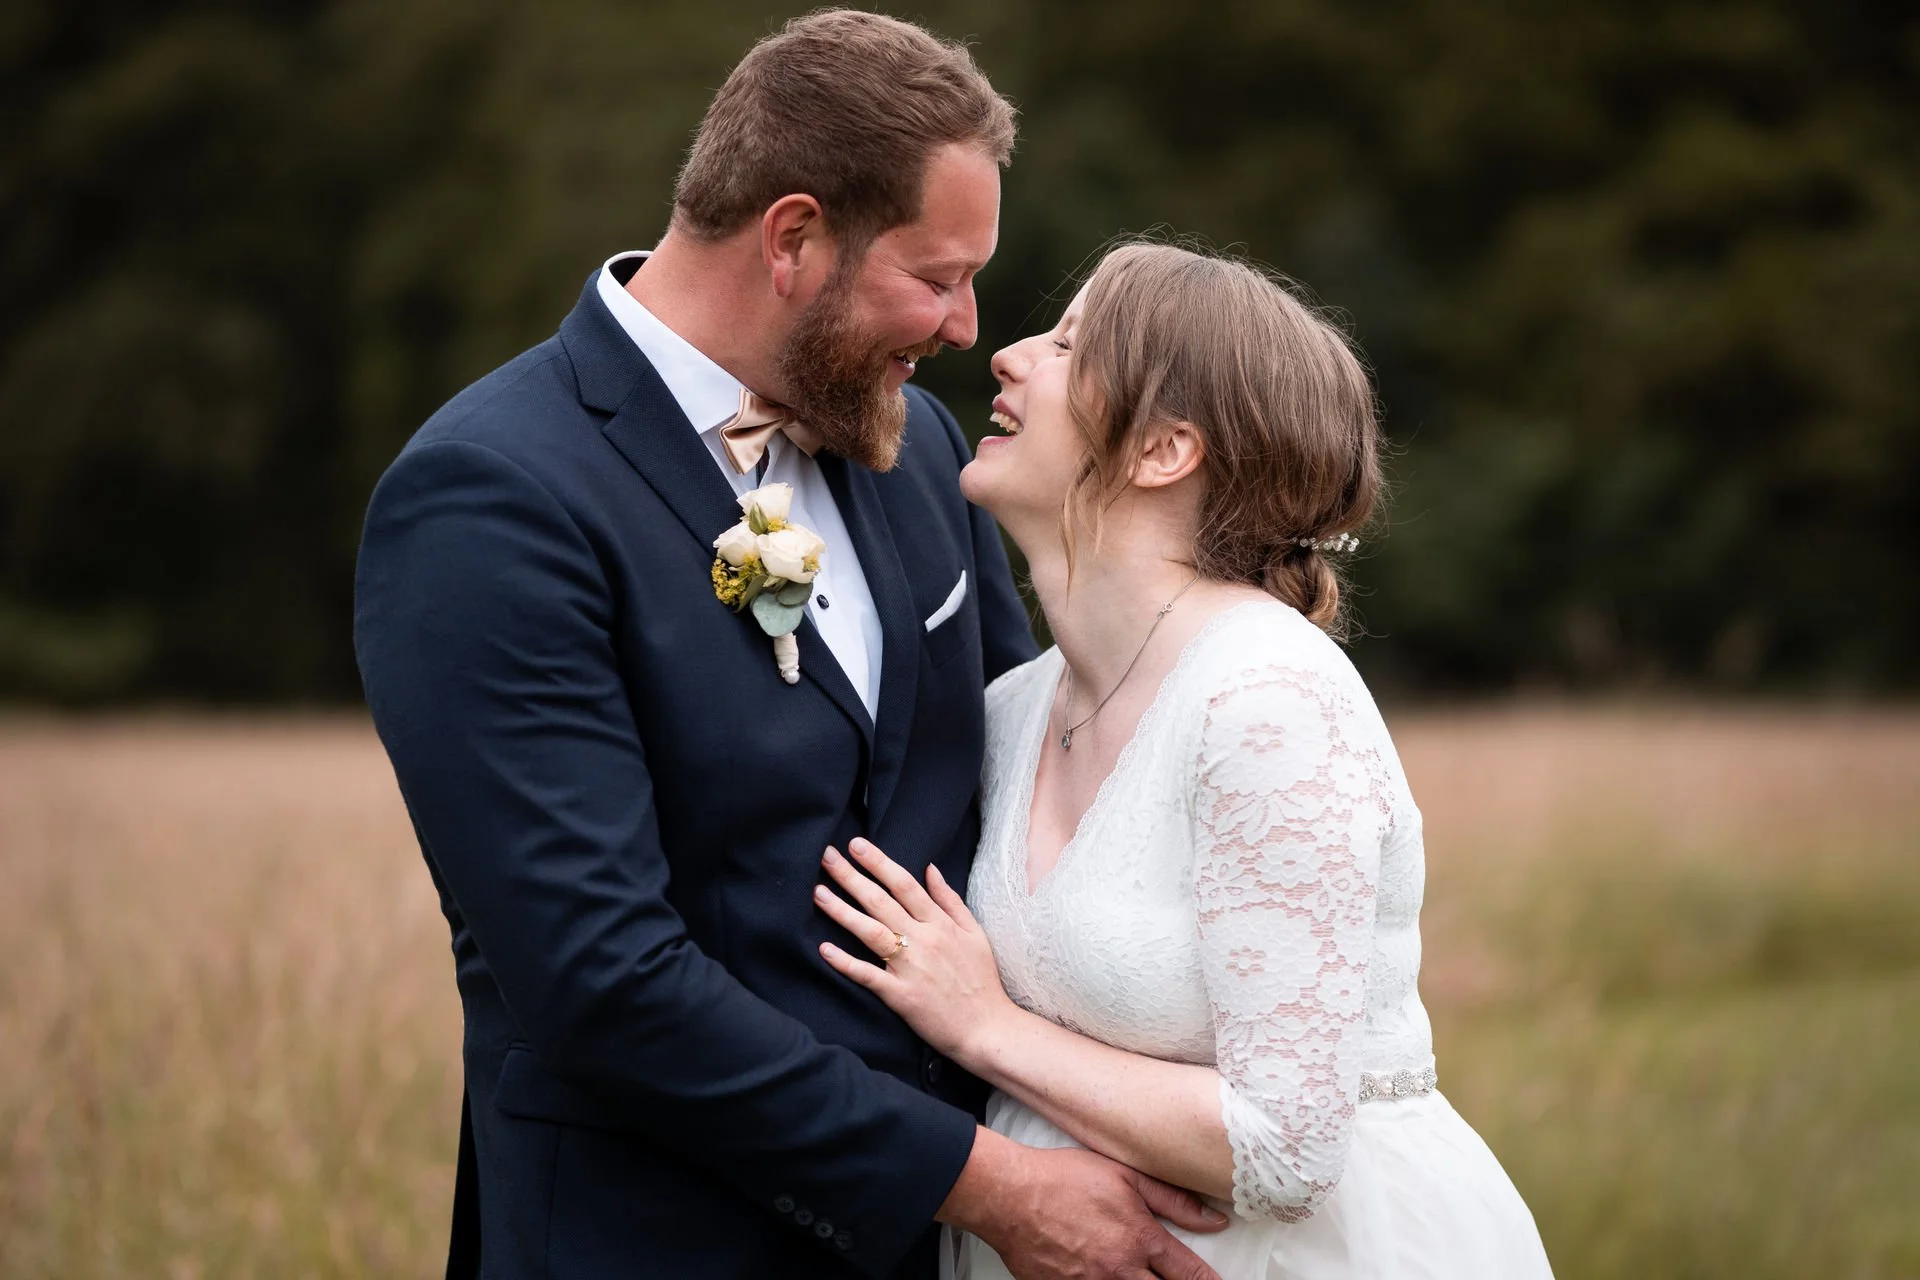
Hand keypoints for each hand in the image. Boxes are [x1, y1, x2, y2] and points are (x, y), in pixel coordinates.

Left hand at [814, 837, 1015, 1065]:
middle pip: (881, 901)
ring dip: (841, 910)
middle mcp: (923, 940)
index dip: (879, 862)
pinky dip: (846, 962)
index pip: (904, 884)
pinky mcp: (900, 995)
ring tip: (818, 893)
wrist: (988, 1029)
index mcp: (941, 924)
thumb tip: (930, 869)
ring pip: (870, 931)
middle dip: (851, 876)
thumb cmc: (982, 981)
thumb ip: (951, 900)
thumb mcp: (975, 934)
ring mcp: (910, 968)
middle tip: (826, 856)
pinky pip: (868, 975)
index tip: (856, 845)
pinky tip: (825, 948)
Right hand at [942, 1131, 1225, 1279]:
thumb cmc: (1063, 1179)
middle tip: (1175, 1278)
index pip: (1190, 1274)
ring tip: (1138, 1275)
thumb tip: (1214, 1218)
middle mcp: (1121, 1270)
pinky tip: (1111, 1278)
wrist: (1010, 1195)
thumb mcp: (1125, 1176)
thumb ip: (1173, 1200)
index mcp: (1141, 1239)